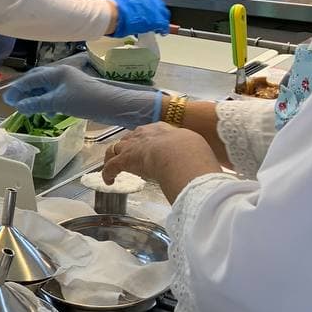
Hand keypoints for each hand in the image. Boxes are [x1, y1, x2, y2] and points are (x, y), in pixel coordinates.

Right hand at [3, 65, 162, 126]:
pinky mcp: (75, 93)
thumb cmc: (87, 101)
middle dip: (25, 91)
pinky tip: (47, 113)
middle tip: (13, 102)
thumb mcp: (58, 102)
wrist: (114, 106)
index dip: (18, 88)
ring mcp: (69, 83)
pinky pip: (55, 95)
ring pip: (46, 88)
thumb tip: (19, 105)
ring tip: (26, 108)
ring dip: (35, 97)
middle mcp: (62, 74)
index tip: (6, 99)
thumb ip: (37, 103)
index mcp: (57, 72)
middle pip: (37, 80)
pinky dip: (46, 102)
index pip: (31, 79)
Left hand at [102, 122, 221, 201]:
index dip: (146, 142)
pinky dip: (107, 173)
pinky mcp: (124, 160)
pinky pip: (110, 165)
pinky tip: (108, 181)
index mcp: (162, 130)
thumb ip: (194, 155)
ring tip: (113, 169)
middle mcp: (144, 134)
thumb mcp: (195, 148)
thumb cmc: (192, 152)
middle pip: (130, 139)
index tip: (148, 150)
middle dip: (128, 148)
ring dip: (113, 158)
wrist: (179, 152)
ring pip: (115, 149)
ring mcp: (132, 147)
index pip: (149, 134)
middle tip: (129, 158)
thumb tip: (204, 167)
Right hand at [108, 0, 169, 36]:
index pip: (152, 1)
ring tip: (157, 28)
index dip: (152, 9)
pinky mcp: (157, 19)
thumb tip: (133, 12)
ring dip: (161, 22)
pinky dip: (163, 29)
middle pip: (160, 7)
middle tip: (156, 22)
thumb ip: (132, 6)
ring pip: (163, 15)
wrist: (113, 14)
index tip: (151, 14)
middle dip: (158, 15)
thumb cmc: (113, 10)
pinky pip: (164, 25)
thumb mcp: (124, 3)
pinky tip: (161, 32)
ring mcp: (155, 8)